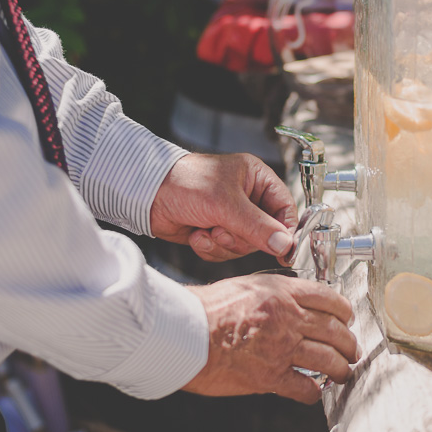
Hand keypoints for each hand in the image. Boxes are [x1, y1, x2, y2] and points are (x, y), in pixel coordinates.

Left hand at [150, 153, 297, 261]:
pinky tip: (197, 234)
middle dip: (240, 237)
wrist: (145, 195)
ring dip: (223, 243)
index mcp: (257, 179)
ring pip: (244, 246)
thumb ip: (257, 227)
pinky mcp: (215, 232)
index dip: (286, 231)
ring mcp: (231, 217)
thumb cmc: (185, 183)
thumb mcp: (226, 204)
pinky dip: (210, 248)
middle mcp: (247, 198)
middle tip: (222, 229)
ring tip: (206, 230)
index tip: (284, 250)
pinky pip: (225, 252)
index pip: (285, 209)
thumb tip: (284, 244)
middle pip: (265, 234)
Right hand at [183, 274, 358, 403]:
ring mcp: (282, 347)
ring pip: (328, 359)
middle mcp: (288, 317)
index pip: (329, 298)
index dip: (344, 311)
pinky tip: (314, 391)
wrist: (185, 331)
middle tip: (352, 349)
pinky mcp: (270, 376)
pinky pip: (305, 387)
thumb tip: (293, 303)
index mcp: (283, 292)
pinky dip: (314, 391)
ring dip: (340, 368)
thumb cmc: (207, 307)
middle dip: (349, 342)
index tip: (347, 319)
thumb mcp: (248, 285)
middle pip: (335, 330)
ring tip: (342, 372)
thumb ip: (275, 294)